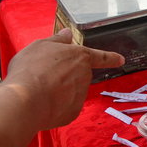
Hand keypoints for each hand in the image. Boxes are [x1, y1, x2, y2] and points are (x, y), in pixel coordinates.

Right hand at [5, 29, 123, 130]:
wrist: (25, 99)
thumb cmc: (31, 69)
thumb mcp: (40, 46)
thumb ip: (57, 40)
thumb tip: (67, 34)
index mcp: (80, 57)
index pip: (100, 56)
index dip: (110, 58)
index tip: (121, 59)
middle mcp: (85, 76)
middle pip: (77, 75)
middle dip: (64, 77)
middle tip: (42, 77)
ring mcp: (81, 95)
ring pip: (69, 92)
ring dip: (57, 92)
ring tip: (37, 91)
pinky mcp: (72, 112)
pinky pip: (63, 108)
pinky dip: (53, 106)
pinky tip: (41, 103)